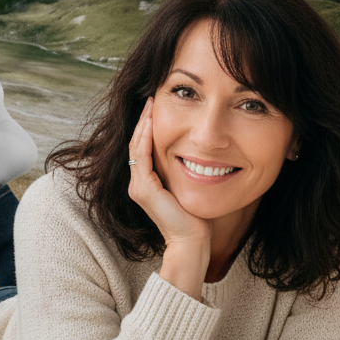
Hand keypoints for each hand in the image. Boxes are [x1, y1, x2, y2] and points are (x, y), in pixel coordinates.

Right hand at [128, 97, 210, 296]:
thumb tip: (202, 153)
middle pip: (137, 142)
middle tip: (153, 96)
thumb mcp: (191, 188)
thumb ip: (188, 172)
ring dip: (144, 123)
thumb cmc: (198, 220)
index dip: (149, 125)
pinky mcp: (143, 190)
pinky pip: (141, 155)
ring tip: (152, 103)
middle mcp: (138, 184)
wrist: (193, 243)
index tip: (159, 105)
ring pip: (137, 146)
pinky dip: (146, 136)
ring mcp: (138, 187)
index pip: (144, 147)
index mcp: (147, 183)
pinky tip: (153, 120)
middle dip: (145, 119)